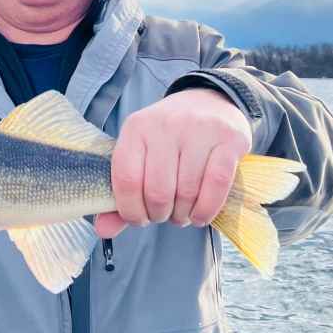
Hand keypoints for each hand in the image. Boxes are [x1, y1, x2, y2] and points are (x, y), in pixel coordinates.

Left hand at [95, 88, 251, 237]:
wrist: (209, 101)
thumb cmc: (168, 138)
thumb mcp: (140, 154)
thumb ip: (122, 193)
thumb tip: (103, 231)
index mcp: (136, 128)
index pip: (126, 179)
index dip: (130, 210)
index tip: (139, 218)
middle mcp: (165, 125)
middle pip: (158, 191)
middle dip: (159, 214)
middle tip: (164, 216)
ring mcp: (199, 130)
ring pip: (187, 191)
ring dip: (183, 215)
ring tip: (182, 214)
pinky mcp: (229, 139)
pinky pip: (216, 185)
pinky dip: (206, 210)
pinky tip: (200, 215)